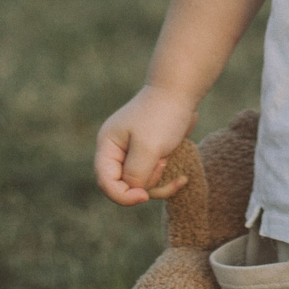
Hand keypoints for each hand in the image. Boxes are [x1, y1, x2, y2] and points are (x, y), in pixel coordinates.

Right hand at [94, 84, 199, 205]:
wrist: (181, 92)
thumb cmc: (163, 115)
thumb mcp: (148, 148)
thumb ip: (136, 174)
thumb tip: (132, 190)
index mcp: (107, 145)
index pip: (106, 182)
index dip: (123, 196)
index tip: (144, 196)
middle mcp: (116, 151)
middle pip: (123, 186)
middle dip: (144, 184)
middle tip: (161, 163)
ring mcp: (132, 154)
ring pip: (139, 185)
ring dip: (157, 181)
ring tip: (166, 159)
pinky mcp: (149, 155)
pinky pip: (153, 178)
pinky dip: (167, 181)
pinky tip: (183, 178)